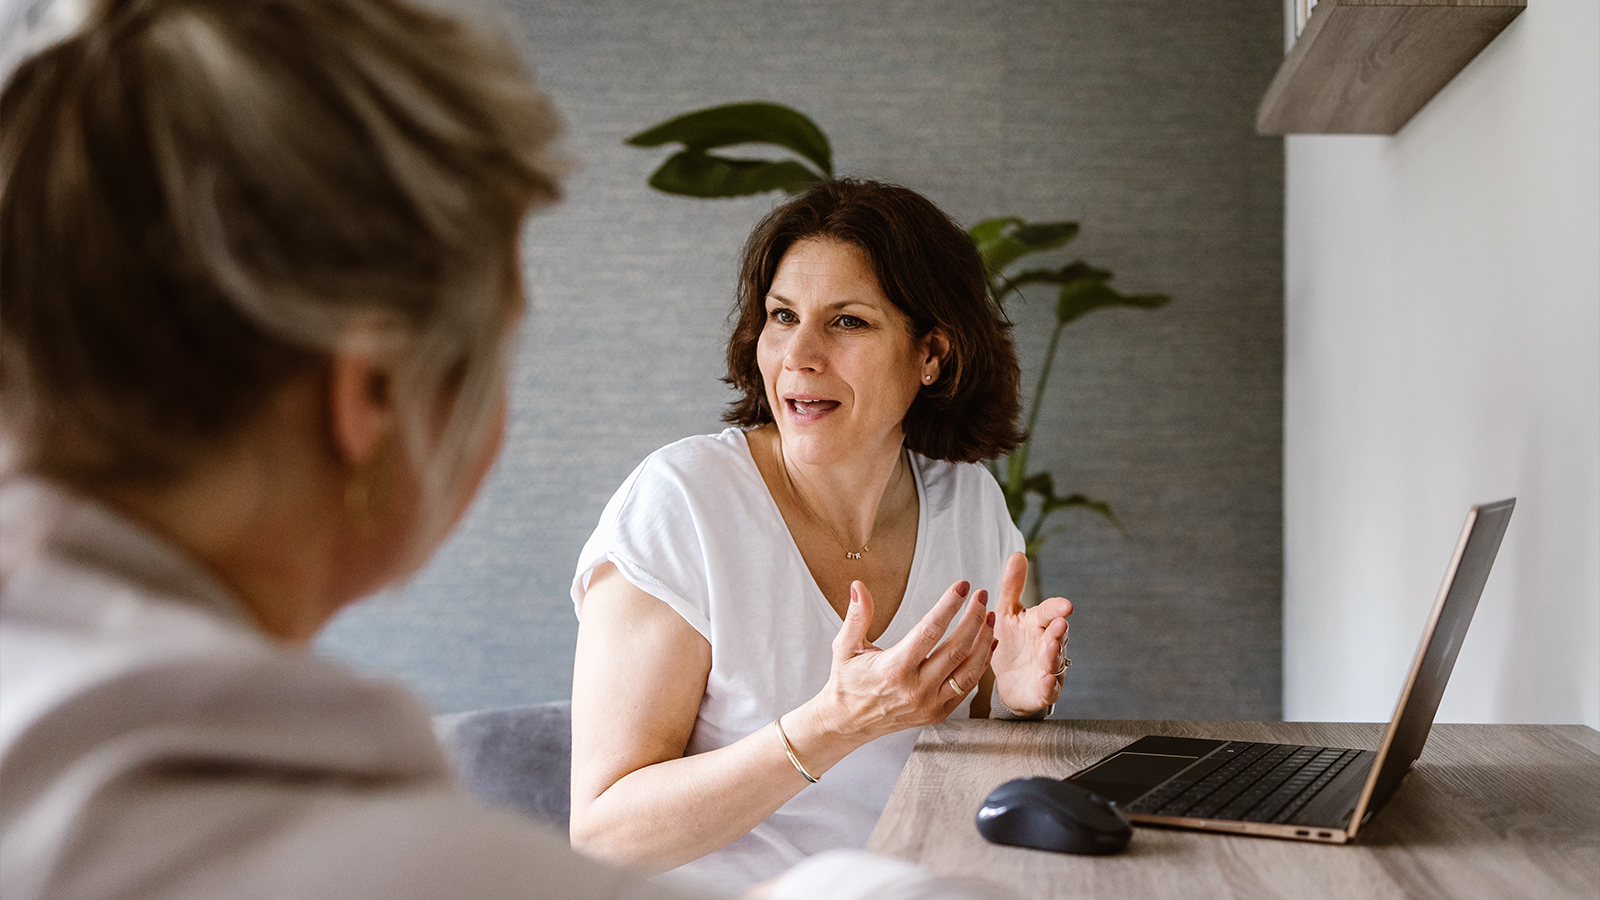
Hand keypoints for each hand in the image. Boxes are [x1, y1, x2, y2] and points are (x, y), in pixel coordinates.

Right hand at [815, 579, 995, 742]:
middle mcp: (916, 689)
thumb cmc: (847, 682)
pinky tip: (988, 644)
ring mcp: (930, 704)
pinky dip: (981, 664)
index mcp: (894, 668)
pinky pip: (968, 687)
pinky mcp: (938, 713)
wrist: (848, 723)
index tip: (962, 587)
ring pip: (969, 670)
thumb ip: (856, 616)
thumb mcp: (844, 647)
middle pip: (956, 649)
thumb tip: (859, 586)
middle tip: (981, 595)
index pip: (930, 631)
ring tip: (989, 616)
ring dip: (984, 641)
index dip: (949, 606)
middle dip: (973, 618)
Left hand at [991, 552, 1072, 715]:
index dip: (1056, 609)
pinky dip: (1048, 685)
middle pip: (1057, 636)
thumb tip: (1018, 554)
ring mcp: (1047, 668)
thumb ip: (1012, 586)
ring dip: (1053, 655)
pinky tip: (1045, 680)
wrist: (1008, 680)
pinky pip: (1049, 689)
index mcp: (1038, 623)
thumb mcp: (1005, 612)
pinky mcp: (1043, 690)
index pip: (1048, 613)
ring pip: (1054, 661)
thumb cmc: (1010, 641)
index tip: (1064, 605)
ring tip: (1050, 648)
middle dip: (1059, 631)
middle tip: (1059, 625)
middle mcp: (1047, 643)